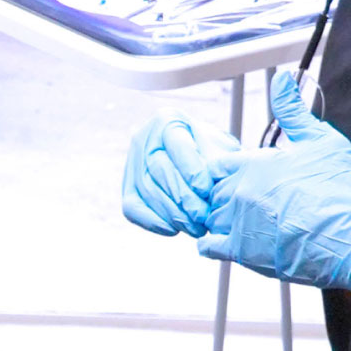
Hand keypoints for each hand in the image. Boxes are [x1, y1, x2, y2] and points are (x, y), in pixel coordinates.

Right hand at [121, 112, 240, 237]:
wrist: (202, 167)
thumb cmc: (214, 157)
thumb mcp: (222, 150)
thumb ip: (218, 160)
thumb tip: (213, 176)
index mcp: (167, 120)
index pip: (176, 144)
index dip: (189, 168)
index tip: (205, 190)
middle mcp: (144, 139)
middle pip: (158, 169)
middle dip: (182, 197)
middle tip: (203, 216)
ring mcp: (132, 164)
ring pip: (146, 191)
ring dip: (172, 214)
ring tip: (196, 227)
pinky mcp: (128, 189)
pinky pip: (133, 208)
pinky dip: (152, 221)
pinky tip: (174, 230)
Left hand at [198, 73, 350, 305]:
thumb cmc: (343, 193)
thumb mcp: (320, 140)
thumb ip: (293, 110)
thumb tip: (282, 80)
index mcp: (253, 165)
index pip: (217, 162)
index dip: (225, 168)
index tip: (237, 173)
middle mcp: (238, 192)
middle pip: (209, 188)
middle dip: (220, 191)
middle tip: (241, 198)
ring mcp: (237, 223)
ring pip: (207, 215)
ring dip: (217, 215)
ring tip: (240, 218)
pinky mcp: (242, 253)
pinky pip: (208, 246)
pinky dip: (211, 242)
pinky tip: (228, 239)